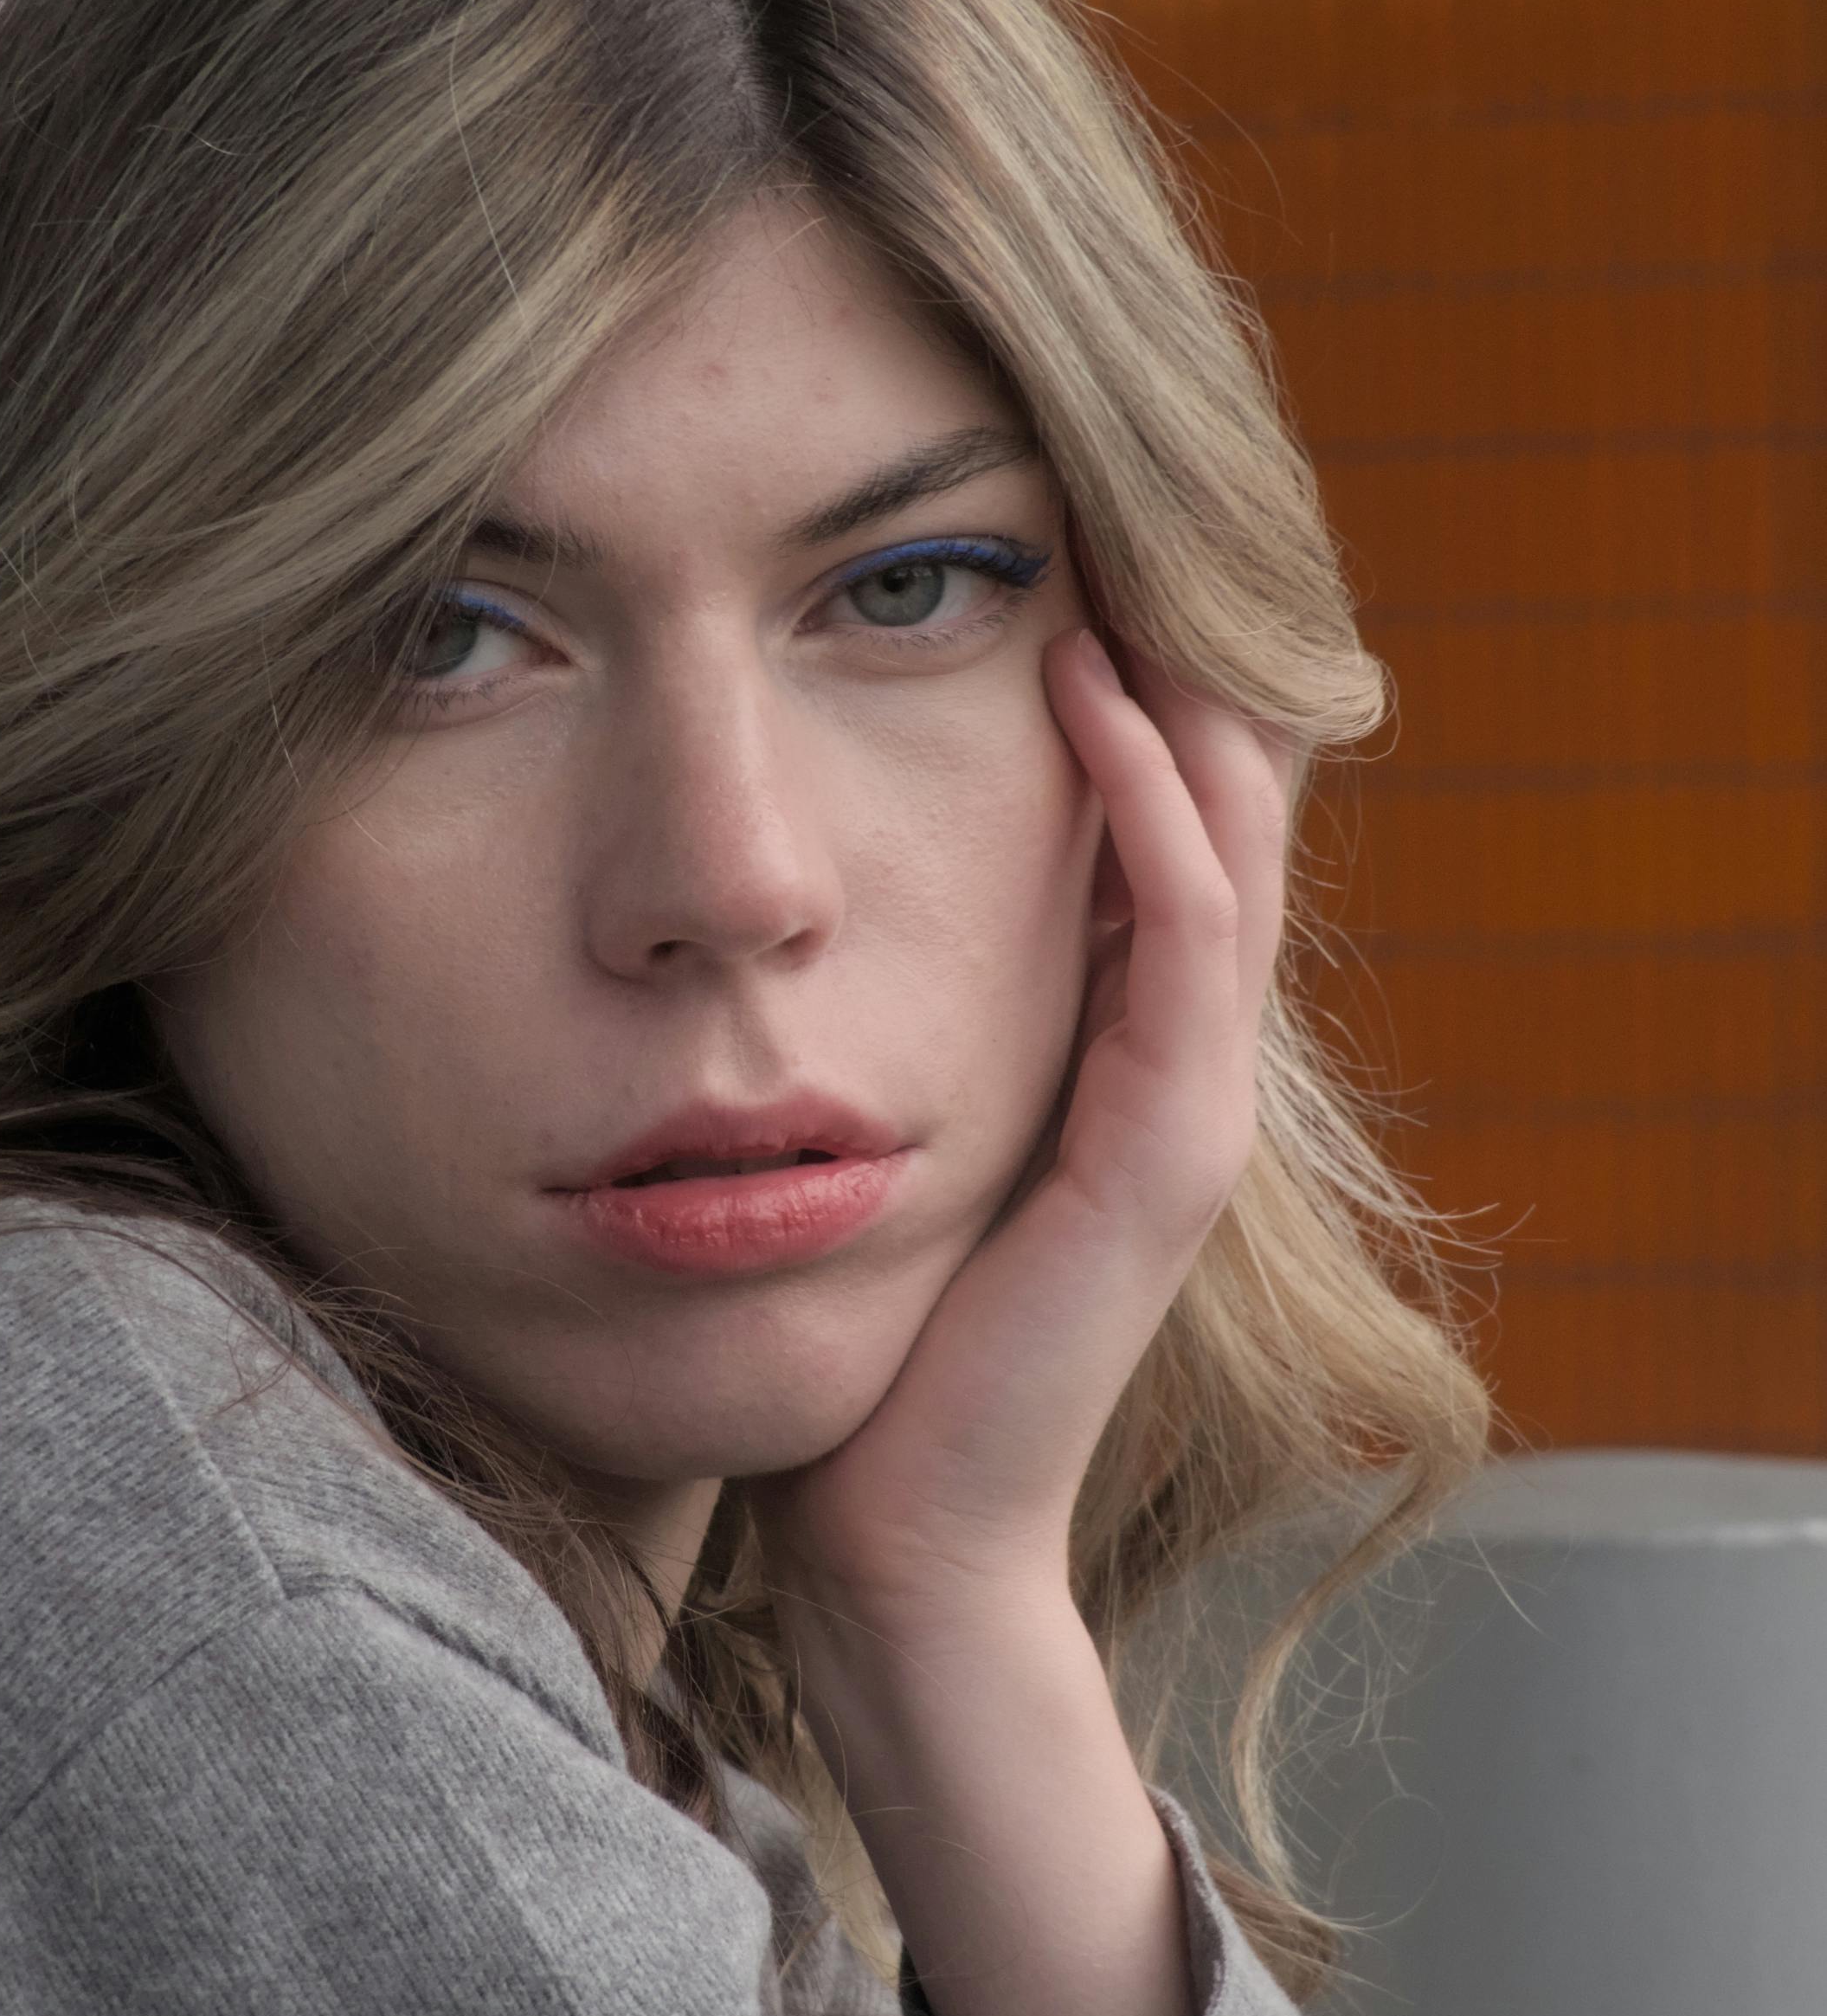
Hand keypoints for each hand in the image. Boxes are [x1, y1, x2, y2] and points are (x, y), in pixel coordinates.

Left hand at [751, 628, 1293, 1629]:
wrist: (891, 1527)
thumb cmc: (866, 1332)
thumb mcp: (882, 1131)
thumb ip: (893, 1020)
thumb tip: (789, 895)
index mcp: (1111, 1045)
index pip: (1151, 819)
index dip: (1127, 680)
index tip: (1051, 542)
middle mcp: (1177, 1058)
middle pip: (1215, 804)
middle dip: (1174, 649)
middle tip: (1112, 488)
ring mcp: (1190, 1101)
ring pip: (1226, 844)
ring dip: (1180, 690)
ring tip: (1118, 546)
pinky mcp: (1168, 1153)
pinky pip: (1179, 939)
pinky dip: (1151, 811)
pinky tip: (1101, 700)